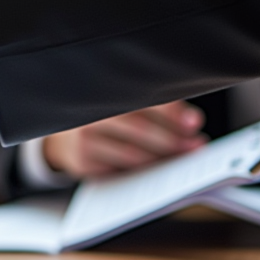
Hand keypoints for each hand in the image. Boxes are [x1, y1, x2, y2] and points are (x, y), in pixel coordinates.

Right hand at [42, 100, 206, 178]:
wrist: (64, 135)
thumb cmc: (104, 117)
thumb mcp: (122, 102)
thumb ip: (155, 106)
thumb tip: (191, 121)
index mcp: (102, 89)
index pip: (140, 97)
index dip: (169, 111)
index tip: (194, 122)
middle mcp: (88, 111)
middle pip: (137, 126)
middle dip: (172, 139)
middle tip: (195, 145)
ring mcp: (81, 137)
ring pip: (131, 152)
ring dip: (163, 157)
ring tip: (183, 156)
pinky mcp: (82, 161)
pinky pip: (120, 169)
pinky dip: (143, 170)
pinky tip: (157, 167)